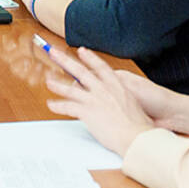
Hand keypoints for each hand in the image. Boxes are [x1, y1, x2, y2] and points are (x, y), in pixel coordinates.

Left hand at [44, 46, 188, 150]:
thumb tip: (120, 103)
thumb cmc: (139, 126)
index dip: (90, 58)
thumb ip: (123, 100)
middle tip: (54, 53)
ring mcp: (95, 100)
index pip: (101, 67)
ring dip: (58, 84)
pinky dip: (57, 106)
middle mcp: (105, 90)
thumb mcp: (134, 105)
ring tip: (49, 81)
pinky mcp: (87, 112)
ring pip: (71, 89)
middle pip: (81, 71)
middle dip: (65, 61)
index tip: (82, 51)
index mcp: (117, 86)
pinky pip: (67, 106)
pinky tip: (51, 105)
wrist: (137, 136)